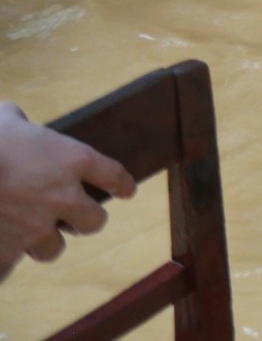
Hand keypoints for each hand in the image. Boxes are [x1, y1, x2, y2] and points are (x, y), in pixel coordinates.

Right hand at [0, 104, 134, 281]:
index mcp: (72, 160)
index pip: (114, 175)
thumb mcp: (6, 118)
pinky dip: (5, 260)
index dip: (122, 184)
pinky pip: (11, 266)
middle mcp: (63, 198)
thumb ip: (19, 120)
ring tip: (32, 235)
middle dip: (86, 220)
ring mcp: (35, 229)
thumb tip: (12, 119)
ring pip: (54, 248)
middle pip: (94, 221)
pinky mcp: (6, 252)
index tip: (127, 190)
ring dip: (45, 241)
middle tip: (76, 218)